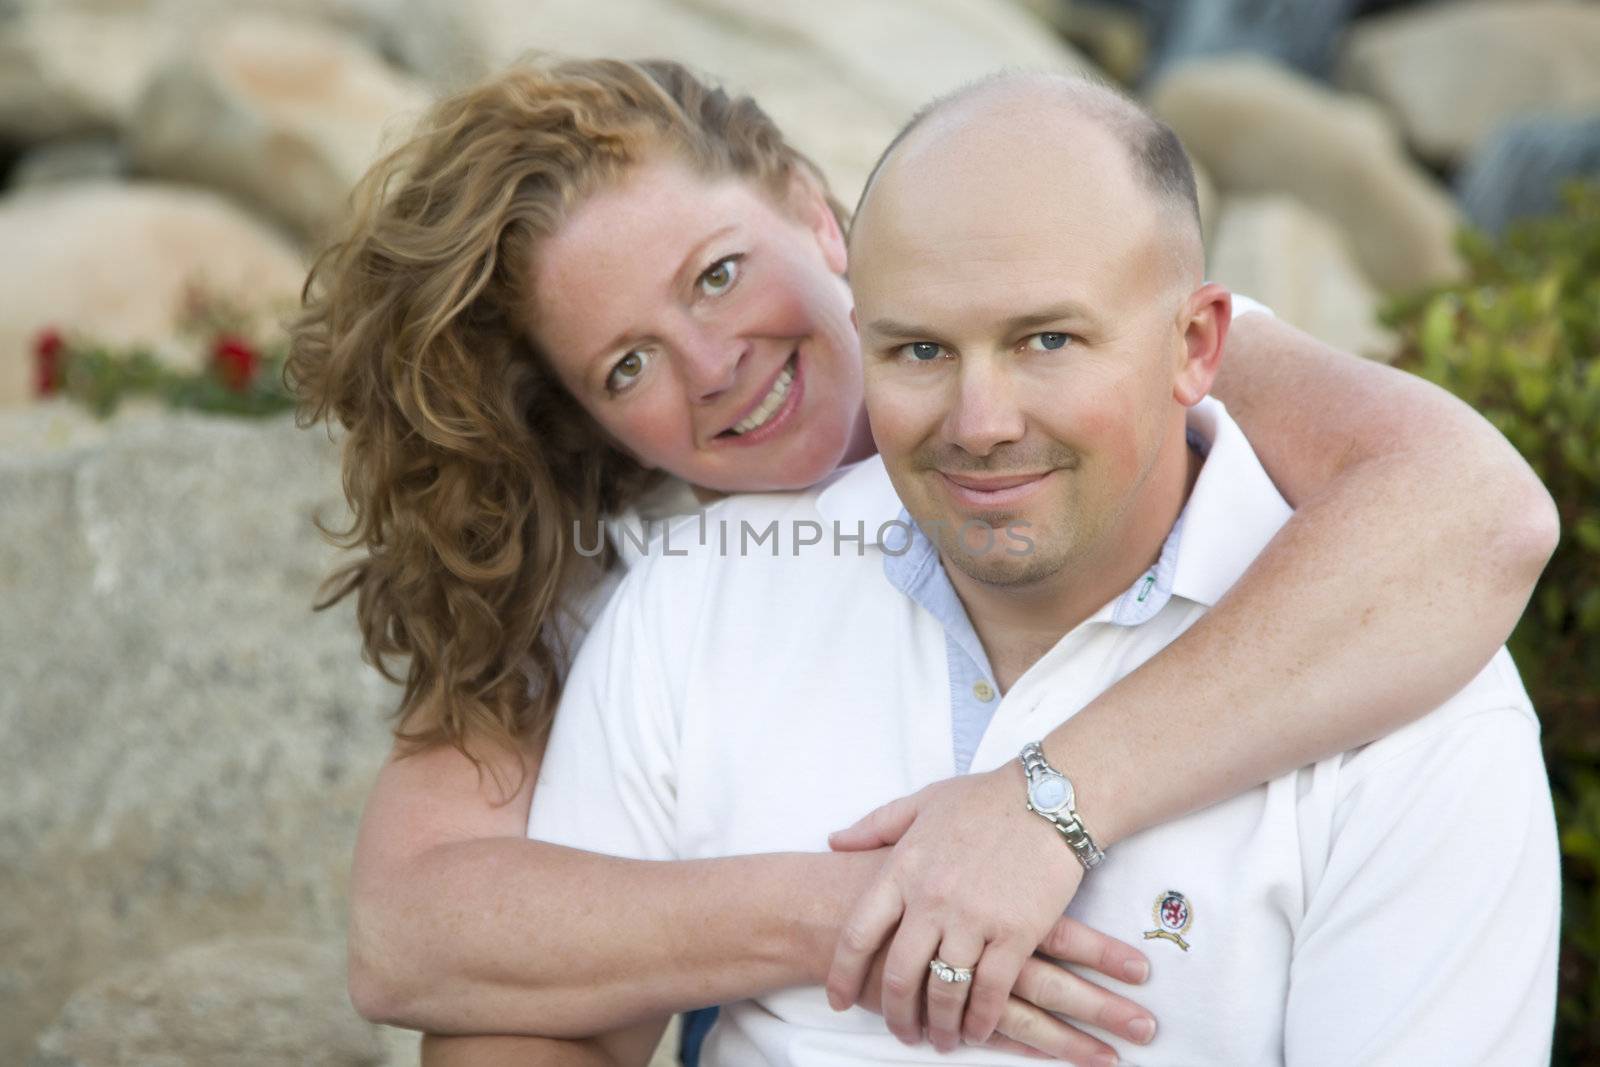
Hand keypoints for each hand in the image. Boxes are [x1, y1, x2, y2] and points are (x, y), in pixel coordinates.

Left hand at [826, 767, 1136, 1050]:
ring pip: (943, 991)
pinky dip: (979, 1021)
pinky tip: (976, 1032)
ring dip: (939, 1026)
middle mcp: (931, 900)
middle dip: (895, 1014)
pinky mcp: (1016, 934)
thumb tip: (833, 841)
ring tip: (940, 1041)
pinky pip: (989, 993)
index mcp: (902, 869)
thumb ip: (874, 827)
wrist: (1052, 798)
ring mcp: (973, 920)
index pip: (857, 934)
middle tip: (901, 1032)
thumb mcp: (921, 802)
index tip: (838, 1001)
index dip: (842, 975)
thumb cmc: (985, 799)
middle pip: (899, 975)